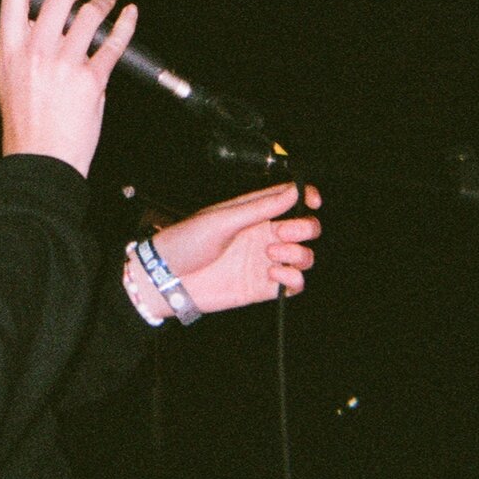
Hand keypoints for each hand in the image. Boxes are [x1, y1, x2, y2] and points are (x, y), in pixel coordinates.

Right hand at [0, 0, 136, 178]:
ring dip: (104, 0)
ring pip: (89, 13)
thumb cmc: (24, 127)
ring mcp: (65, 64)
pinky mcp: (92, 79)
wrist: (40, 161)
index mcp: (10, 49)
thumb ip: (25, 48)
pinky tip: (128, 15)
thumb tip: (45, 24)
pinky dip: (125, 23)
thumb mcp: (8, 79)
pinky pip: (113, 42)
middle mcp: (37, 51)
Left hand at [150, 182, 321, 314]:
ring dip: (298, 253)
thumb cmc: (185, 243)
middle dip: (305, 227)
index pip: (289, 199)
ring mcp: (264, 261)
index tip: (312, 201)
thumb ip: (259, 208)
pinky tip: (273, 273)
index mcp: (252, 212)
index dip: (306, 197)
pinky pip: (294, 283)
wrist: (166, 280)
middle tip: (284, 232)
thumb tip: (292, 191)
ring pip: (303, 256)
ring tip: (273, 253)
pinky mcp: (262, 287)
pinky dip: (293, 278)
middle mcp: (262, 234)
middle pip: (304, 227)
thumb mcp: (222, 220)